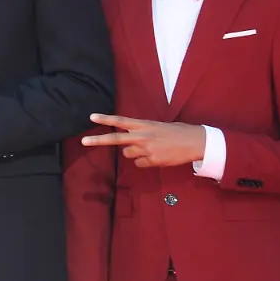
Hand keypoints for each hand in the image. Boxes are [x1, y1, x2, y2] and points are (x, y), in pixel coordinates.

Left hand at [81, 113, 205, 167]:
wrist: (196, 142)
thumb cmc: (177, 132)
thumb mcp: (158, 126)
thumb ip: (142, 131)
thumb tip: (130, 142)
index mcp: (145, 124)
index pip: (121, 120)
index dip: (106, 119)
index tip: (91, 117)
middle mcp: (143, 136)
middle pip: (116, 139)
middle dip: (98, 140)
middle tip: (83, 142)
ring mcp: (147, 149)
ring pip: (128, 154)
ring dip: (133, 153)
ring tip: (151, 149)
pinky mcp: (153, 161)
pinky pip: (140, 164)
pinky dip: (145, 162)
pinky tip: (157, 156)